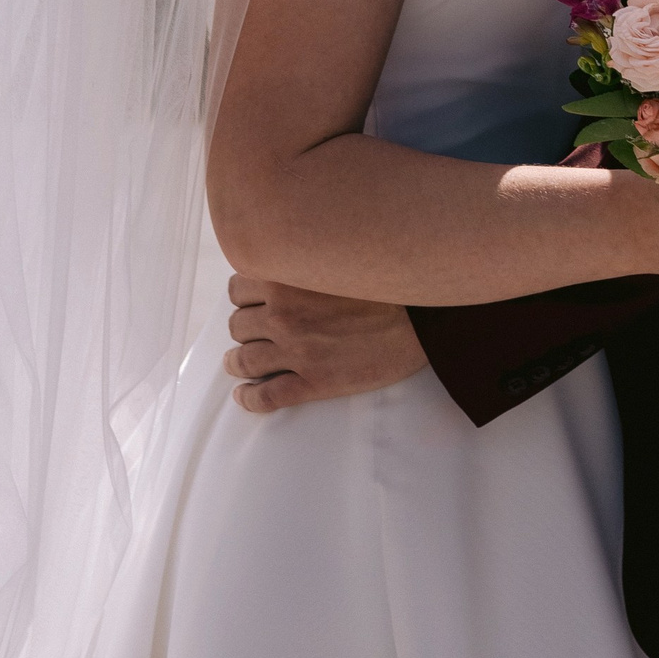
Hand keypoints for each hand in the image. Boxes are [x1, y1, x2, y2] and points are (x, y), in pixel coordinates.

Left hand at [223, 275, 428, 413]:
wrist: (422, 318)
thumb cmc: (386, 283)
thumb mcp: (338, 258)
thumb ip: (306, 260)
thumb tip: (286, 260)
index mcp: (287, 277)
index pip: (238, 286)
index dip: (243, 294)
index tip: (251, 299)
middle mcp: (284, 314)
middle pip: (238, 323)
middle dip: (242, 327)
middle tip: (251, 331)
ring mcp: (296, 351)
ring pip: (245, 360)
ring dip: (237, 362)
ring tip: (237, 364)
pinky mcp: (313, 382)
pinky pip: (266, 397)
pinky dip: (249, 399)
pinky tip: (244, 398)